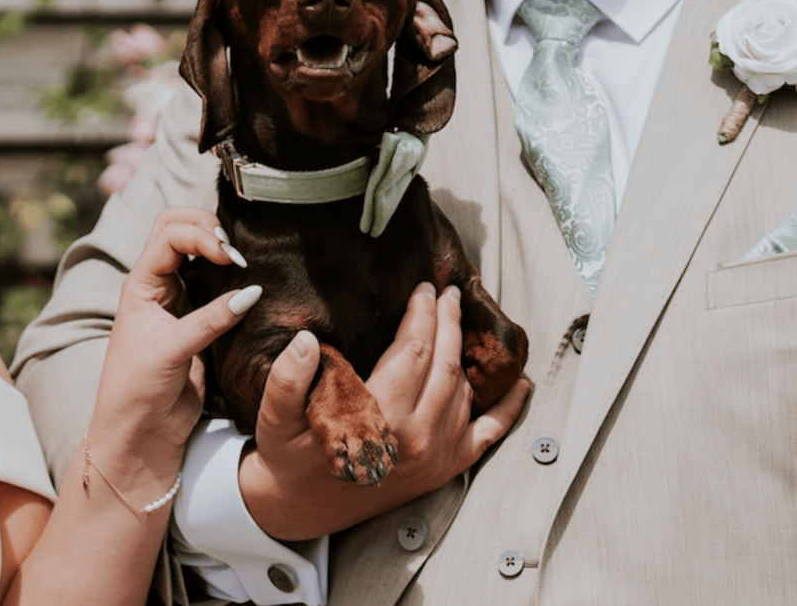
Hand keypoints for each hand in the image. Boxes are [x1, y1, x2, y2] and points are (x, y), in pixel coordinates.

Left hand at [87, 208, 261, 487]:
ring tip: (246, 263)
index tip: (230, 258)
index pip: (170, 235)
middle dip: (209, 228)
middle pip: (180, 228)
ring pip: (199, 252)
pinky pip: (218, 284)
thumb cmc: (138, 389)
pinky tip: (251, 282)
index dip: (202, 236)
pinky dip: (233, 276)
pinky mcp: (200, 319)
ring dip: (221, 248)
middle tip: (236, 251)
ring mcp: (180, 300)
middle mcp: (159, 284)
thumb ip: (212, 319)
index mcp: (141, 283)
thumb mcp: (172, 349)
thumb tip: (254, 291)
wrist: (140, 432)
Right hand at [239, 282, 531, 540]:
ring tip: (460, 321)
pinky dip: (508, 408)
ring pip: (462, 389)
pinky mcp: (444, 470)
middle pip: (444, 363)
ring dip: (465, 352)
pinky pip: (488, 435)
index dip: (422, 314)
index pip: (412, 351)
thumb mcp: (274, 416)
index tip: (424, 288)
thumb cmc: (287, 457)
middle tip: (449, 292)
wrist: (297, 509)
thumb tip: (307, 340)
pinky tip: (522, 385)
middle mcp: (416, 437)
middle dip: (448, 322)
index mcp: (379, 419)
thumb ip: (288, 377)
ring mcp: (436, 456)